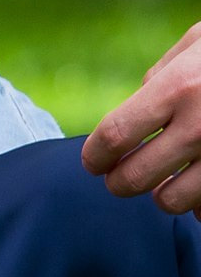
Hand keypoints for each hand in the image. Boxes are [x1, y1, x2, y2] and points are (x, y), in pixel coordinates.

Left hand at [84, 21, 200, 217]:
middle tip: (121, 177)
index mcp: (181, 87)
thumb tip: (134, 109)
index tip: (94, 162)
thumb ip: (162, 74)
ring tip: (169, 181)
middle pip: (134, 178)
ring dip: (163, 194)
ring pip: (172, 201)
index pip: (114, 137)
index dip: (95, 156)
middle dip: (120, 182)